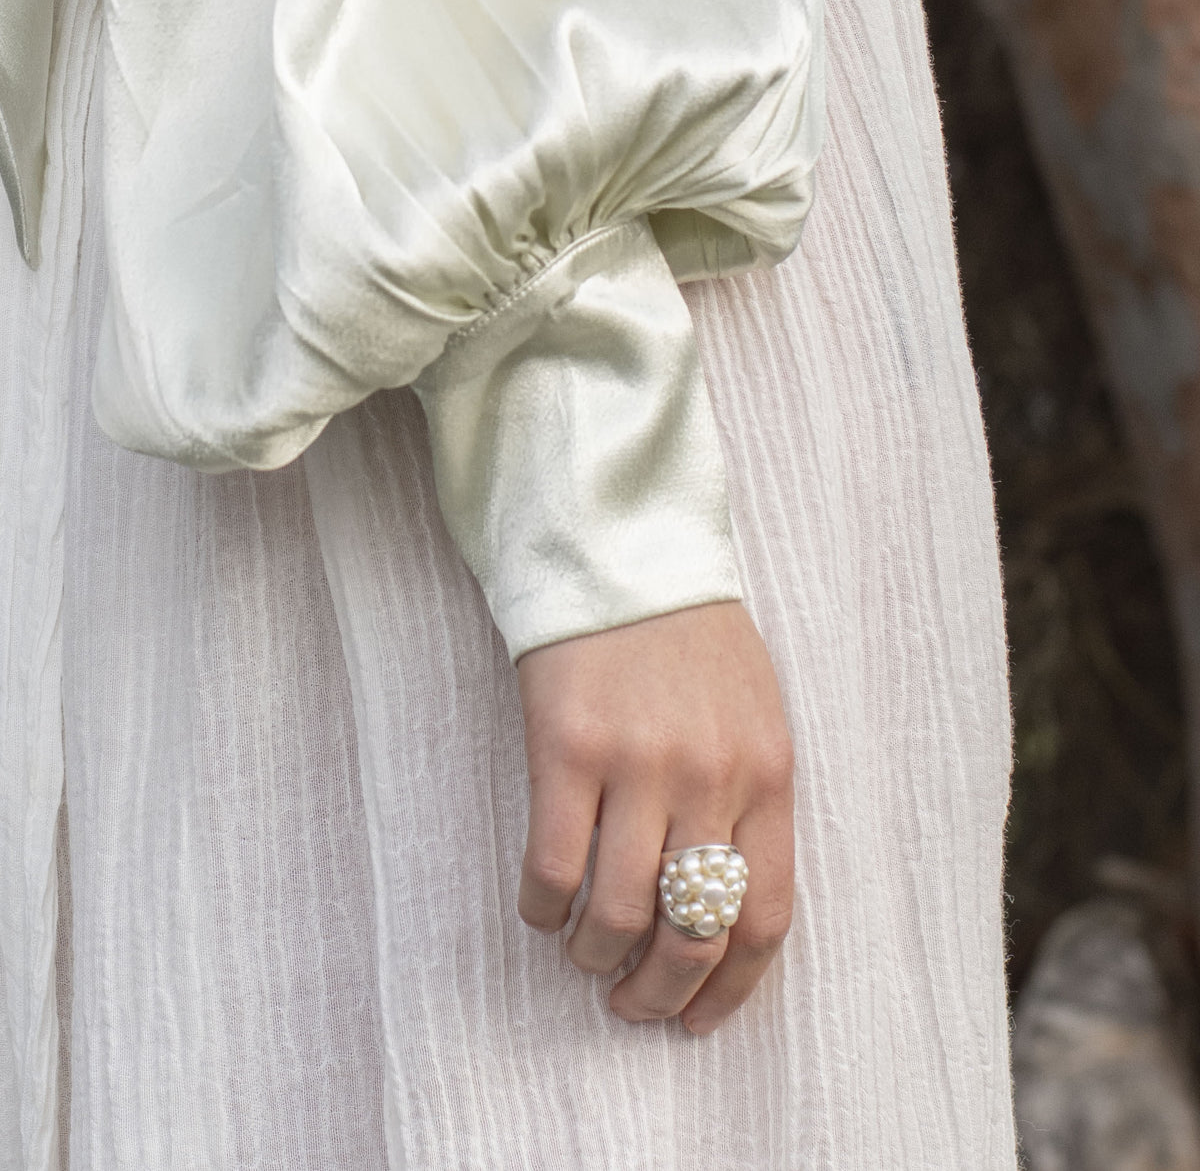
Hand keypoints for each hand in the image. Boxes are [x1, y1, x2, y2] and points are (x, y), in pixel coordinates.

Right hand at [515, 600, 794, 1034]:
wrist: (625, 557)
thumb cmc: (692, 643)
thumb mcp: (754, 716)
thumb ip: (749, 802)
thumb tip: (717, 905)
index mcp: (767, 775)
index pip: (764, 916)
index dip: (731, 988)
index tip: (699, 1019)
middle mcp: (710, 778)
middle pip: (693, 932)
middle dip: (660, 992)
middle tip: (633, 1005)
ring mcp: (638, 764)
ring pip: (619, 913)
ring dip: (597, 957)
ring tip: (586, 955)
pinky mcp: (567, 749)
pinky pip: (553, 868)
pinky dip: (543, 910)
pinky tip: (542, 909)